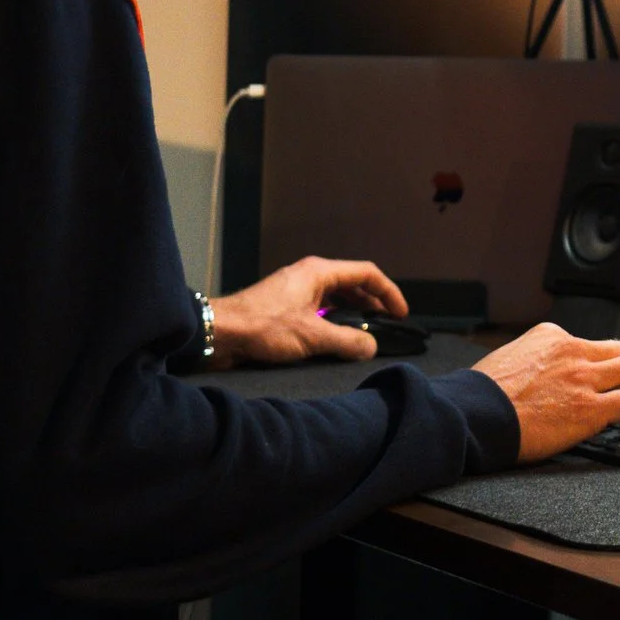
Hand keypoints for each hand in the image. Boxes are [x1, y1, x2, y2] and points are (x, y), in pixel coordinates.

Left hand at [207, 256, 405, 368]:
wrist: (219, 332)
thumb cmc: (262, 327)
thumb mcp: (311, 337)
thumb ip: (347, 341)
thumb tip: (371, 346)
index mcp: (319, 272)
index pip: (366, 274)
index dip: (388, 292)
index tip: (400, 313)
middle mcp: (309, 275)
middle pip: (352, 283)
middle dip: (372, 302)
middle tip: (387, 323)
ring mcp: (295, 289)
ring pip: (335, 296)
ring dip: (353, 312)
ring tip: (365, 331)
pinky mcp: (284, 305)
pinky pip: (319, 307)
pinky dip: (334, 319)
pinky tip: (335, 336)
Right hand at [471, 322, 619, 462]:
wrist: (469, 415)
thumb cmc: (479, 398)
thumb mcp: (510, 359)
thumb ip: (536, 362)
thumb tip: (549, 380)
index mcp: (553, 336)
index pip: (600, 345)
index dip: (615, 368)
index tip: (616, 386)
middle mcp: (573, 350)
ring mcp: (584, 377)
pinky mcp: (590, 407)